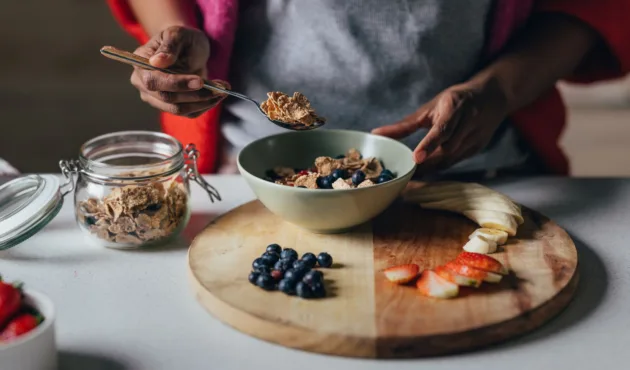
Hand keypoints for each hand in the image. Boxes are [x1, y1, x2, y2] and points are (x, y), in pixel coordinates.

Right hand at [130, 26, 228, 117]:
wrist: (188, 48)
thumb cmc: (182, 39)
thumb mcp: (177, 34)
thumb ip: (169, 47)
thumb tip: (157, 62)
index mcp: (141, 64)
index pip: (154, 81)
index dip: (177, 84)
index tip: (199, 81)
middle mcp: (144, 84)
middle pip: (168, 99)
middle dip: (196, 95)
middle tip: (219, 89)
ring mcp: (157, 98)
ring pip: (179, 109)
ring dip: (203, 102)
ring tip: (222, 91)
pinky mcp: (172, 107)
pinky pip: (188, 113)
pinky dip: (205, 106)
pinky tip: (217, 96)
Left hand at [372, 78, 507, 173]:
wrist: (492, 96)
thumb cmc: (454, 100)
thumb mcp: (429, 107)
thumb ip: (404, 125)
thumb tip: (376, 134)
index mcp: (455, 107)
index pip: (442, 129)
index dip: (429, 144)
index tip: (416, 158)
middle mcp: (468, 122)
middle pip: (447, 148)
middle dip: (426, 161)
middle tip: (406, 173)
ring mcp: (476, 136)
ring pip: (452, 158)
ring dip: (432, 167)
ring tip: (413, 175)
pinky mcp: (478, 147)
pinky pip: (456, 161)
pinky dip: (441, 167)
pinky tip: (427, 171)